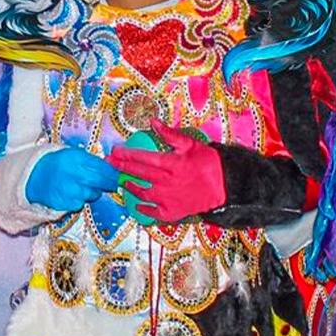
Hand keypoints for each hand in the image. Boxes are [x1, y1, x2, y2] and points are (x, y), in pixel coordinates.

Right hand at [25, 146, 120, 210]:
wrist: (34, 177)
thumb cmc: (57, 164)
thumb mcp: (72, 155)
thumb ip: (89, 160)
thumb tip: (110, 167)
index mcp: (75, 158)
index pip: (101, 166)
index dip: (111, 171)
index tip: (116, 174)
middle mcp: (73, 174)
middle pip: (100, 180)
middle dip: (109, 182)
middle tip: (113, 184)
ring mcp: (70, 190)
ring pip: (93, 193)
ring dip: (93, 191)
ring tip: (83, 186)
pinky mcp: (67, 203)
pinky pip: (81, 202)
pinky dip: (80, 199)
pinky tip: (72, 193)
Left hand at [108, 120, 225, 222]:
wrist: (226, 186)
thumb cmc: (210, 163)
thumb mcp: (191, 143)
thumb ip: (170, 134)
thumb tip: (153, 122)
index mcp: (172, 163)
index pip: (143, 158)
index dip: (127, 154)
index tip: (115, 151)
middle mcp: (167, 182)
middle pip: (139, 174)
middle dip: (122, 167)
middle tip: (110, 163)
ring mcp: (169, 198)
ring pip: (143, 193)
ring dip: (130, 186)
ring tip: (122, 181)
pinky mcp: (173, 212)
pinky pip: (154, 212)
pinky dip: (144, 209)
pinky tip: (137, 204)